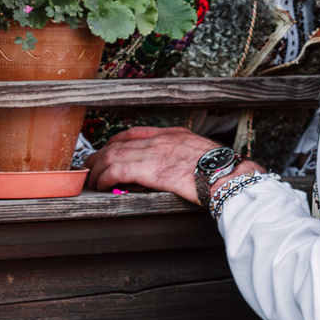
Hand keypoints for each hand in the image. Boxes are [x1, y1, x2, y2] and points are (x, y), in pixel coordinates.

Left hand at [86, 127, 238, 204]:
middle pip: (120, 142)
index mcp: (174, 134)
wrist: (228, 176)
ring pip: (113, 154)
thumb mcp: (202, 157)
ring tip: (92, 179)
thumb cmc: (222, 172)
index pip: (136, 133)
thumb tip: (174, 171)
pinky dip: (105, 177)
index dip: (117, 142)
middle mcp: (161, 139)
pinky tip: (102, 185)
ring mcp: (155, 151)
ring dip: (98, 168)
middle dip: (101, 153)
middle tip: (91, 165)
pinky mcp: (150, 168)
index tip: (109, 150)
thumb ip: (185, 158)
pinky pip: (116, 170)